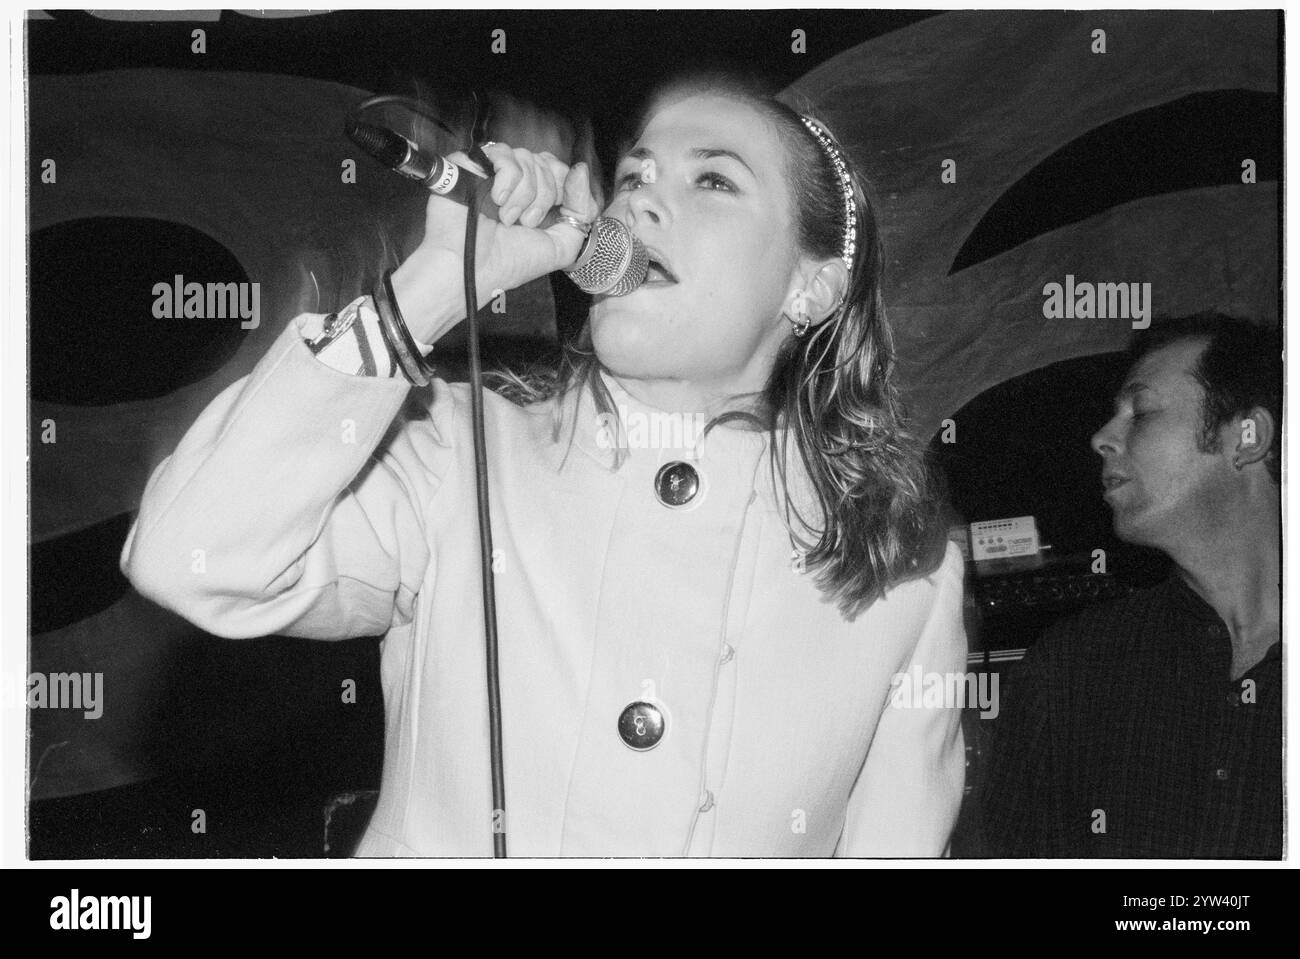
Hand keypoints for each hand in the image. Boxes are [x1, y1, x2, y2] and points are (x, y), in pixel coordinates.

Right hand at [391, 143, 600, 344]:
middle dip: (544, 195)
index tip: (554, 212)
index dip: (563, 185)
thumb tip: (581, 169)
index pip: (558, 168)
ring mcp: (491, 172)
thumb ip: (583, 211)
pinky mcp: (471, 164)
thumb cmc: (511, 262)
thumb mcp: (562, 246)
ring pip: (526, 157)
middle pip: (545, 162)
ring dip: (524, 194)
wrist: (472, 268)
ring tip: (506, 218)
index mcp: (534, 197)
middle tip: (525, 222)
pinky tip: (497, 200)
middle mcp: (514, 182)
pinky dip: (507, 179)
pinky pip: (502, 153)